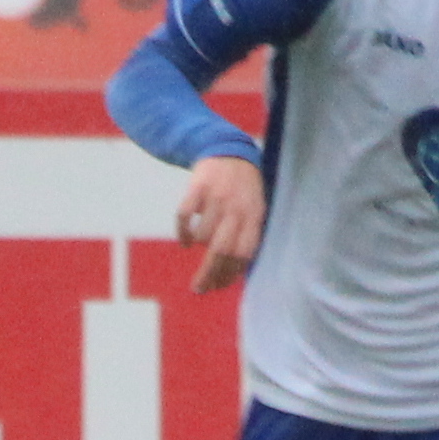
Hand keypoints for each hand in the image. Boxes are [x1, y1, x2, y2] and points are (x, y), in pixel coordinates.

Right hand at [178, 155, 266, 292]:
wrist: (229, 151)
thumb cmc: (244, 189)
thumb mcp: (255, 209)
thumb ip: (248, 235)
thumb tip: (235, 273)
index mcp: (253, 216)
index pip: (243, 254)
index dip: (230, 274)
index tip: (218, 286)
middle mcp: (236, 208)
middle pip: (221, 250)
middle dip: (209, 274)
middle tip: (199, 288)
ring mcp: (216, 196)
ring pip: (203, 235)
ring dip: (198, 246)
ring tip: (196, 244)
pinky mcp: (198, 186)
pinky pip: (185, 216)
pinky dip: (183, 232)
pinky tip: (185, 241)